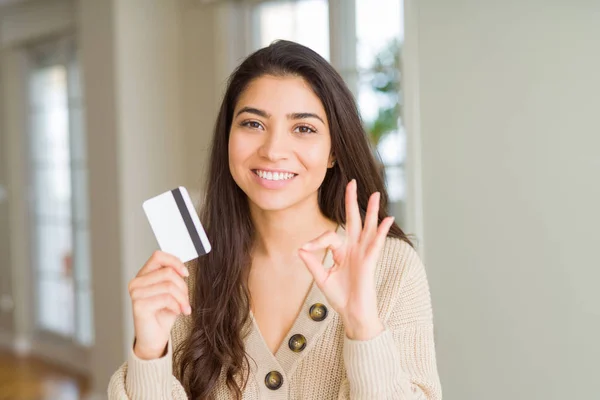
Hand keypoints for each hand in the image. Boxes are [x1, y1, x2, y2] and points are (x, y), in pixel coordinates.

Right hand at [128, 251, 190, 359]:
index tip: (185, 273)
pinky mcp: (139, 305)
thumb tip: (183, 270)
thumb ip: (174, 278)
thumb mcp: (172, 292)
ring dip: (182, 298)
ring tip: (184, 307)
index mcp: (144, 275)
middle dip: (183, 287)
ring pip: (169, 285)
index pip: (158, 256)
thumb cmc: (163, 314)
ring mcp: (136, 293)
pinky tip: (177, 312)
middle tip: (186, 300)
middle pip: (168, 272)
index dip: (175, 262)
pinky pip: (166, 299)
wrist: (155, 338)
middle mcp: (137, 282)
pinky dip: (176, 306)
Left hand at [298, 179, 394, 340]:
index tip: (305, 249)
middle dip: (352, 202)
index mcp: (343, 252)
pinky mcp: (370, 262)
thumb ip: (312, 262)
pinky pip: (376, 243)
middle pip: (354, 220)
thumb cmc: (340, 297)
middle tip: (352, 183)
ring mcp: (364, 254)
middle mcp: (355, 249)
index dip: (317, 240)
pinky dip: (382, 230)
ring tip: (374, 194)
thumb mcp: (321, 278)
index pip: (330, 236)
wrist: (352, 314)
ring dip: (371, 211)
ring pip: (368, 227)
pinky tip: (388, 218)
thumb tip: (299, 248)